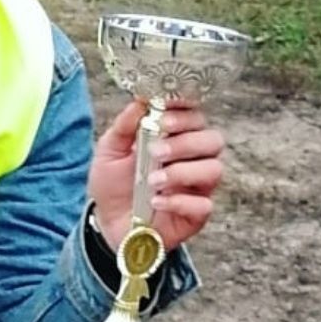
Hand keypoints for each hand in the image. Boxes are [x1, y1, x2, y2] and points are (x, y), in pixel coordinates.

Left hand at [87, 100, 224, 253]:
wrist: (107, 222)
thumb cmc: (114, 184)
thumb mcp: (110, 150)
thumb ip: (125, 125)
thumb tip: (141, 99)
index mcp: (177, 137)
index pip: (196, 117)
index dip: (186, 113)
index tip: (164, 116)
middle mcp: (194, 159)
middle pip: (213, 140)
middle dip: (185, 142)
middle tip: (156, 151)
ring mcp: (197, 187)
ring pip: (213, 170)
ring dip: (182, 172)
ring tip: (153, 180)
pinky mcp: (196, 214)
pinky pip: (203, 205)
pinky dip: (179, 201)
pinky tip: (156, 201)